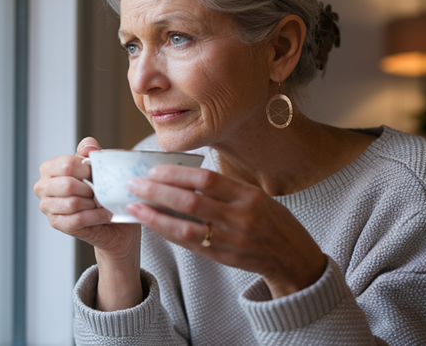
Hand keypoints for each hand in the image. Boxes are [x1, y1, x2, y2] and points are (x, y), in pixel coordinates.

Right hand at [34, 137, 142, 309]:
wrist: (113, 218)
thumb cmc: (103, 190)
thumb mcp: (100, 166)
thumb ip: (92, 152)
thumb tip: (89, 146)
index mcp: (49, 168)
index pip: (66, 164)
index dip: (87, 169)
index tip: (96, 174)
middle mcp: (43, 186)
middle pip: (68, 185)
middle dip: (90, 189)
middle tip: (100, 191)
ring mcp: (47, 206)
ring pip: (73, 203)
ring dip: (93, 204)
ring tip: (102, 203)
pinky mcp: (57, 223)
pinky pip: (78, 219)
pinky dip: (96, 217)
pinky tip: (105, 214)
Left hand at [126, 165, 326, 298]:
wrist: (292, 258)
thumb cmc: (271, 220)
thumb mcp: (255, 196)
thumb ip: (224, 188)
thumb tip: (181, 174)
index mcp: (248, 195)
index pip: (206, 179)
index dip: (176, 173)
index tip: (154, 169)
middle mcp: (240, 217)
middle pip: (191, 202)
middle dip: (158, 191)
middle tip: (135, 184)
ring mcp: (231, 240)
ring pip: (185, 227)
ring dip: (155, 216)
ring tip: (134, 206)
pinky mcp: (223, 258)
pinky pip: (189, 244)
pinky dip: (168, 232)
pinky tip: (151, 223)